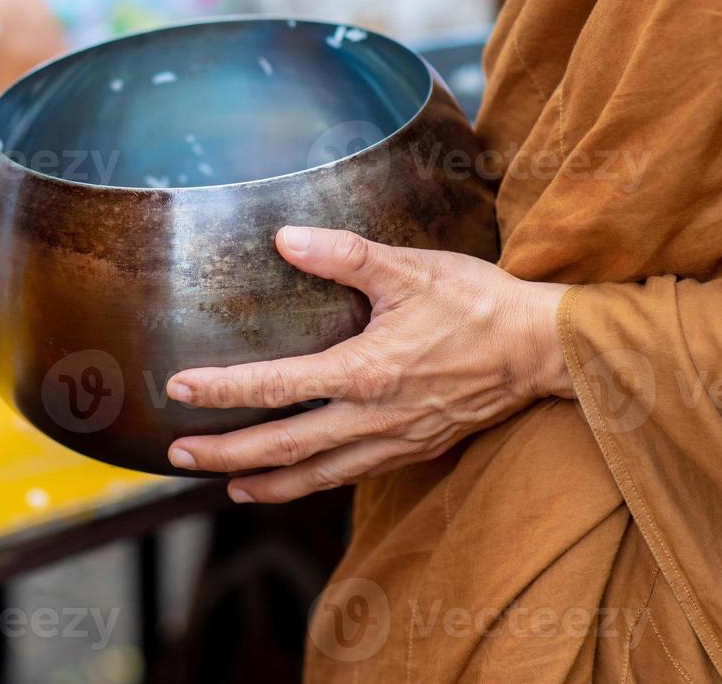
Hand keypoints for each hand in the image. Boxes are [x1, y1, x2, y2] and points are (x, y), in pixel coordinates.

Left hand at [165, 227, 570, 502]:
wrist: (544, 349)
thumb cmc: (477, 303)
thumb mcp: (409, 269)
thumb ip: (343, 255)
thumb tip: (284, 238)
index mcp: (366, 372)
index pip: (276, 387)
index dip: (221, 390)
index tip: (178, 389)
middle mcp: (374, 419)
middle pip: (283, 448)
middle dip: (225, 454)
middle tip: (179, 454)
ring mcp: (394, 441)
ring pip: (316, 476)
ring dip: (265, 482)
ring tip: (225, 484)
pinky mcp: (414, 449)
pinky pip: (350, 476)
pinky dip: (312, 483)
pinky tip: (296, 479)